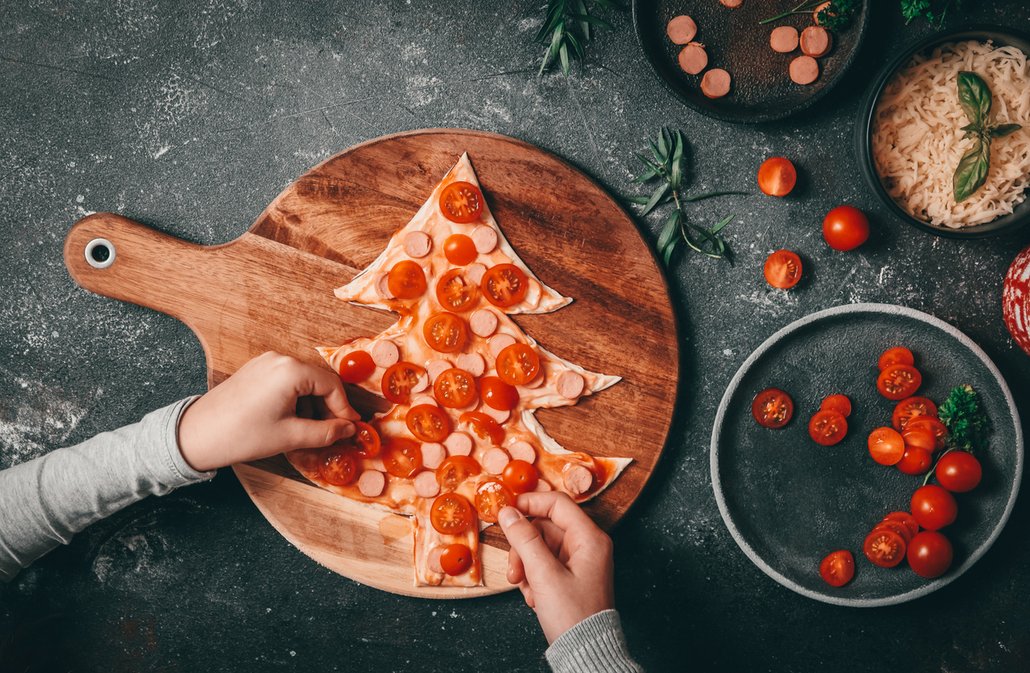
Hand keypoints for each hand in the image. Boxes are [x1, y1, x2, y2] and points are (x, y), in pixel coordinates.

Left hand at [177, 351, 359, 470]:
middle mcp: (279, 359)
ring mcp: (264, 363)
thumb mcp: (290, 437)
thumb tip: (349, 430)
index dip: (344, 409)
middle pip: (317, 381)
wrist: (196, 436)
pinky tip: (290, 421)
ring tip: (307, 432)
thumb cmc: (242, 435)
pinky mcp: (254, 371)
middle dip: (328, 408)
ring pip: (302, 382)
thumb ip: (326, 432)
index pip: (331, 385)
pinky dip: (294, 400)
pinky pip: (285, 382)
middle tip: (333, 433)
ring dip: (310, 406)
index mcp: (291, 370)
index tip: (350, 429)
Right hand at [497, 491, 614, 643]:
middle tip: (514, 570)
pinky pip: (545, 564)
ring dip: (526, 566)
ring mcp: (579, 561)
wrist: (585, 652)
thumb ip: (524, 540)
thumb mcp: (544, 575)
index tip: (506, 511)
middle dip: (524, 548)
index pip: (557, 504)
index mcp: (589, 538)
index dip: (529, 504)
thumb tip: (508, 513)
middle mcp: (587, 545)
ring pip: (542, 548)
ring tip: (525, 588)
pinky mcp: (571, 576)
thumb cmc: (573, 615)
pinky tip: (534, 596)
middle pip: (545, 528)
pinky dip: (534, 577)